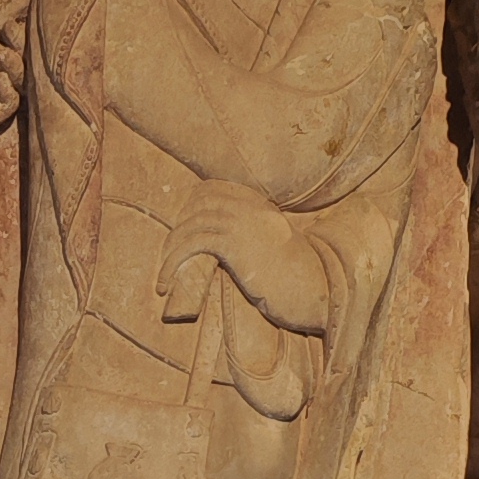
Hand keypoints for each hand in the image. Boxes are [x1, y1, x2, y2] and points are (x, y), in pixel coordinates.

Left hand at [158, 181, 330, 338]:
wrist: (315, 289)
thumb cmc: (296, 280)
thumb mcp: (273, 250)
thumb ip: (252, 239)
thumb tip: (225, 250)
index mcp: (259, 205)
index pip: (213, 189)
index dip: (190, 207)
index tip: (181, 231)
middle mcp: (250, 207)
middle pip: (198, 203)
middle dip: (177, 229)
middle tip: (168, 258)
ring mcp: (243, 222)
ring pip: (191, 225)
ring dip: (170, 253)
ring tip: (163, 280)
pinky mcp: (235, 243)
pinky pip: (194, 244)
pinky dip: (173, 263)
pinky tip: (166, 283)